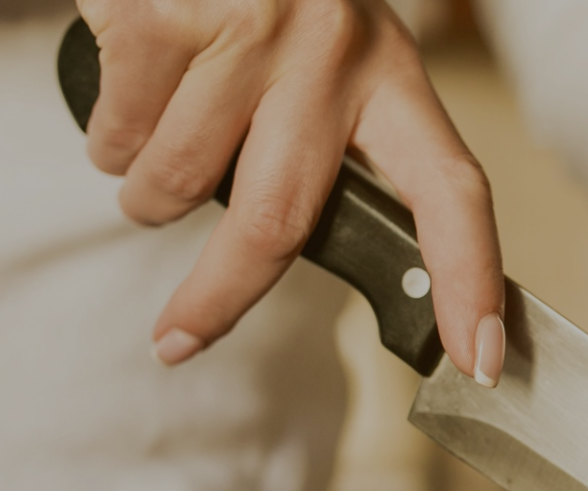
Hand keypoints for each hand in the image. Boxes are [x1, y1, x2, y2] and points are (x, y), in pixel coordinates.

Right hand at [75, 0, 506, 381]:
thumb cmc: (254, 6)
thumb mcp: (324, 62)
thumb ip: (336, 150)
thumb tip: (369, 273)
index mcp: (390, 71)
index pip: (452, 189)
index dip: (470, 278)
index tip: (479, 358)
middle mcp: (333, 49)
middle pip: (280, 220)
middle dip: (218, 298)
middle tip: (178, 339)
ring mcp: (251, 29)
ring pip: (176, 181)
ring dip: (144, 193)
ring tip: (148, 153)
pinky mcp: (166, 15)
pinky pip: (120, 131)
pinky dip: (108, 136)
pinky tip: (127, 93)